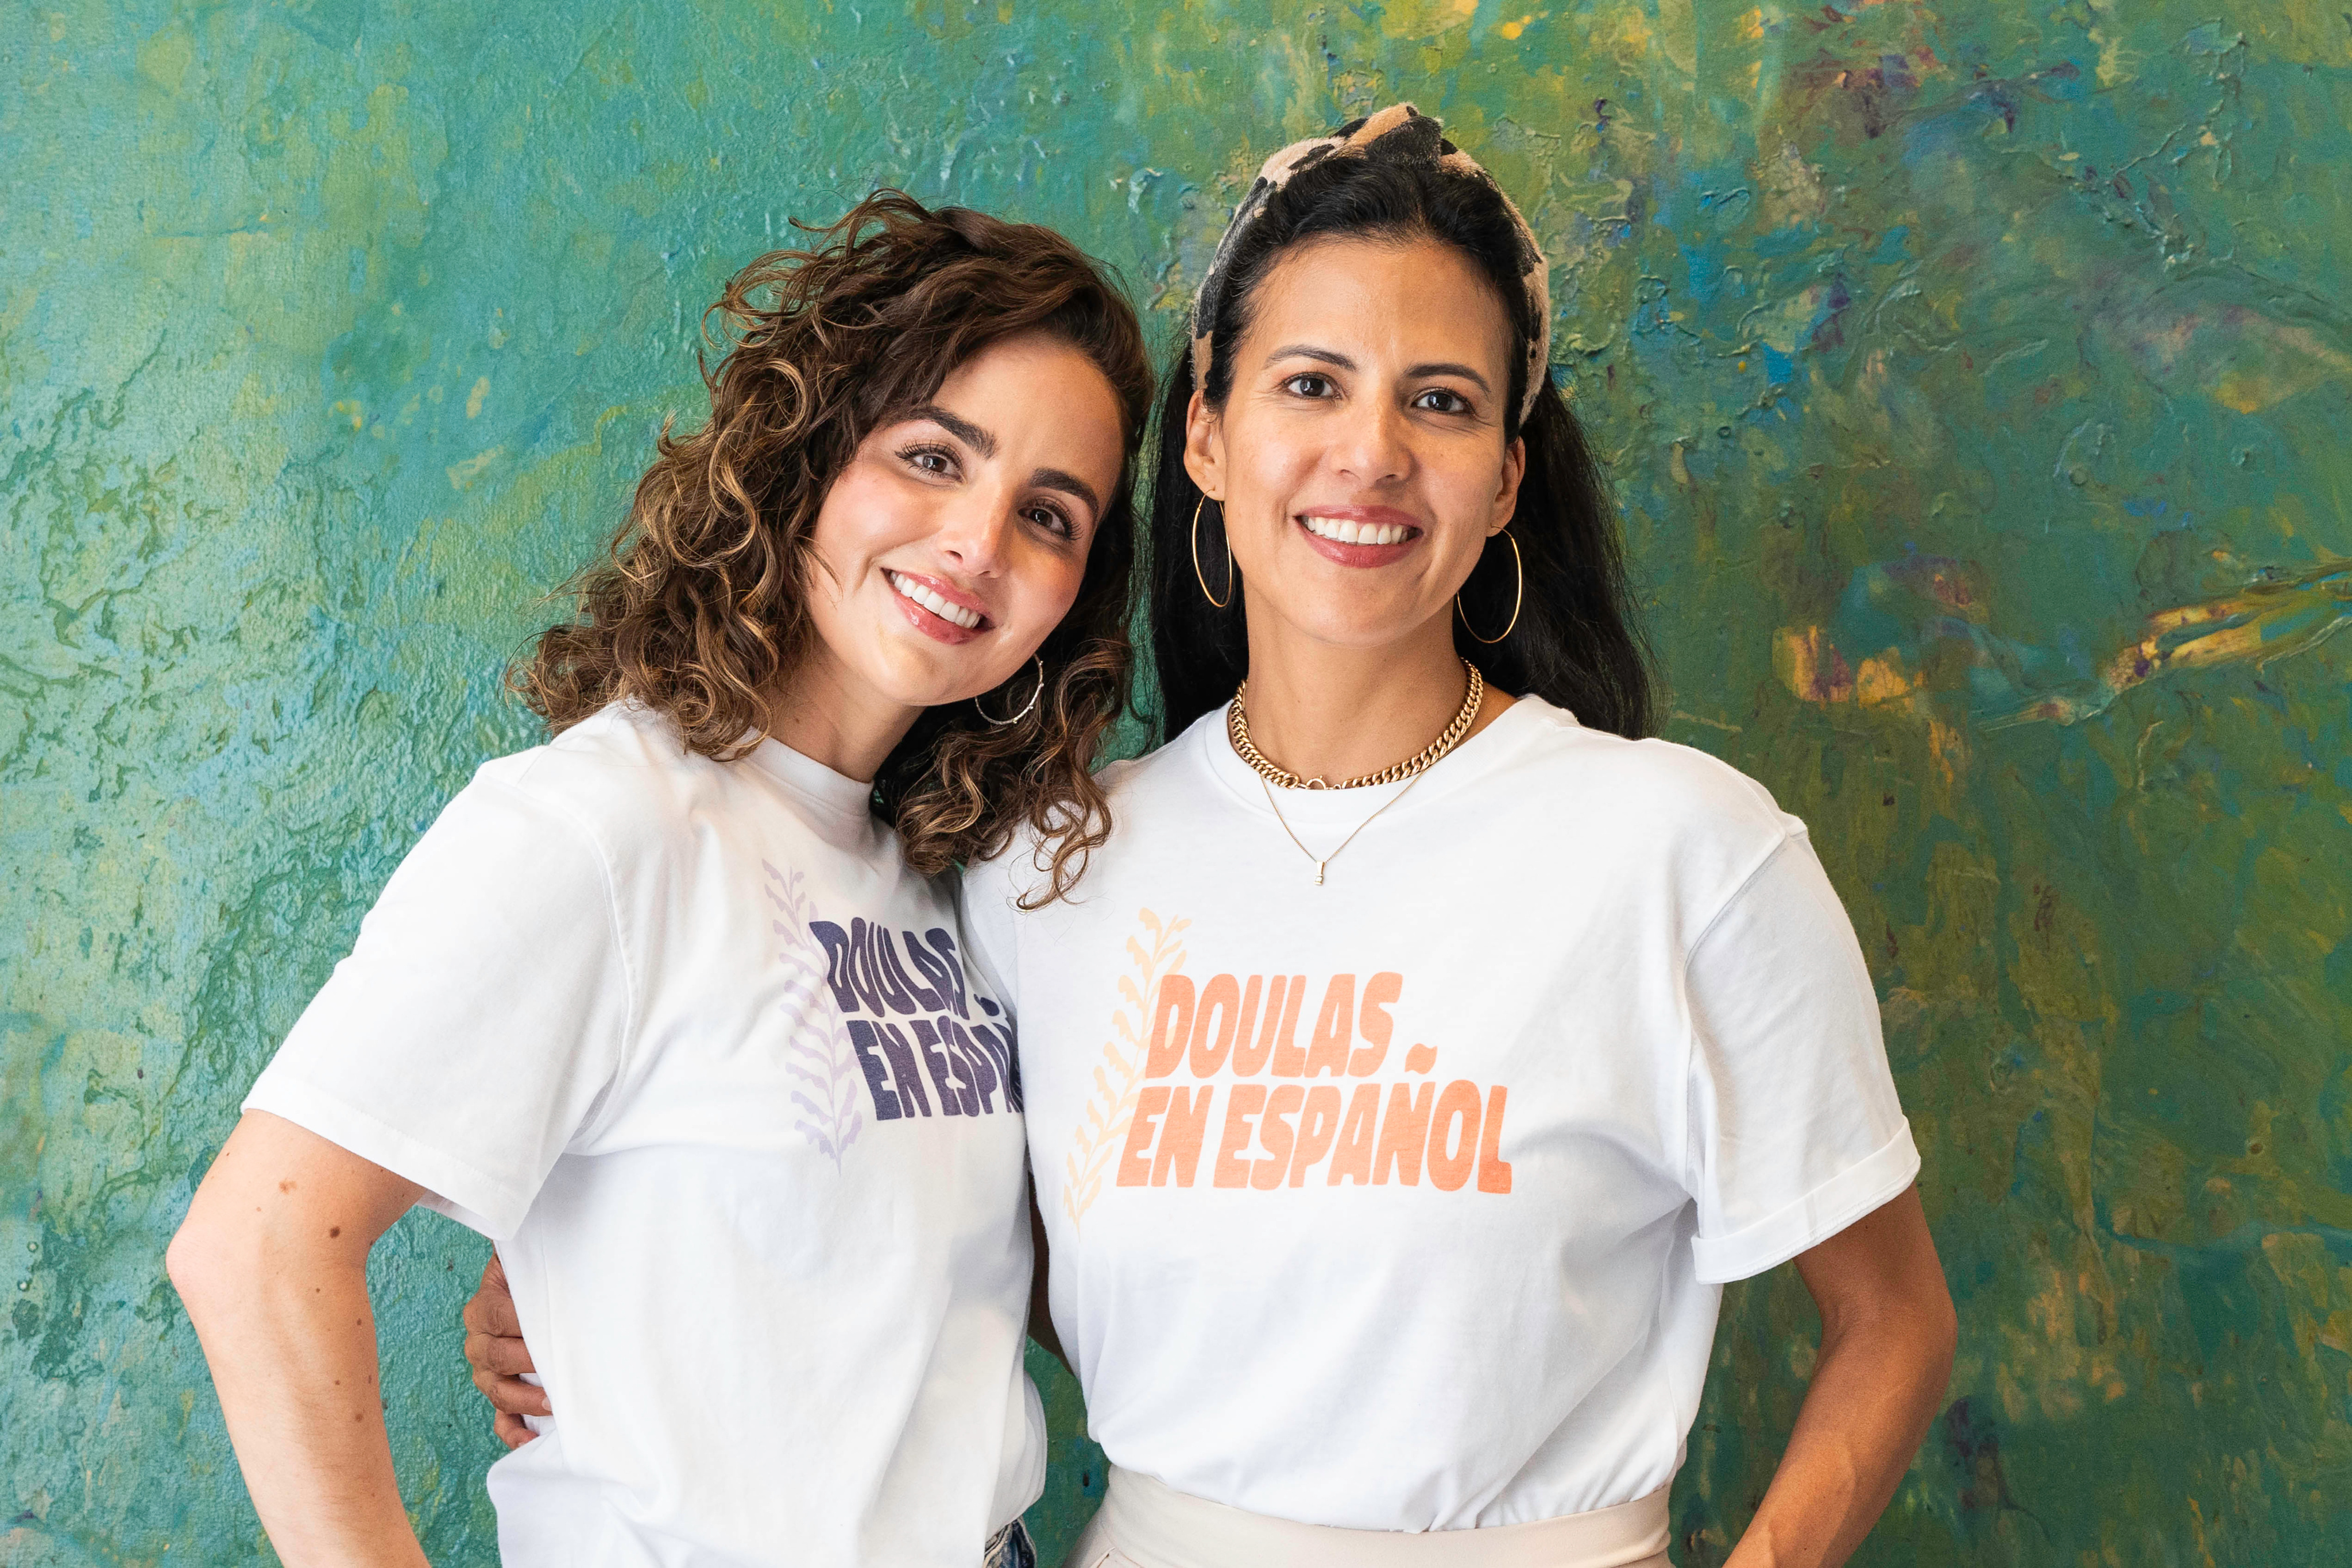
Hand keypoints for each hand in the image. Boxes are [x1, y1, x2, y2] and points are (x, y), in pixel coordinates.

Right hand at [461, 1252, 548, 1448]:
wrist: (529, 1289)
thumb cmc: (537, 1275)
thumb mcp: (527, 1261)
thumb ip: (529, 1256)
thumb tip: (542, 1240)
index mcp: (482, 1309)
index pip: (497, 1318)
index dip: (524, 1325)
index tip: (555, 1326)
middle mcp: (478, 1342)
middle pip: (496, 1358)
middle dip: (529, 1363)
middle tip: (562, 1364)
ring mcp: (486, 1372)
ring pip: (498, 1392)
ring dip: (526, 1400)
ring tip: (555, 1404)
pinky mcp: (499, 1394)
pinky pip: (500, 1419)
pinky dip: (514, 1433)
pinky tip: (531, 1443)